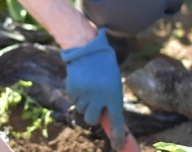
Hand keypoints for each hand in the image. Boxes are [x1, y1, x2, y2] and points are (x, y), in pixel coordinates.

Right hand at [61, 28, 125, 149]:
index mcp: (114, 94)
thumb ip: (110, 103)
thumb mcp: (112, 85)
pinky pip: (74, 101)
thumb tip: (110, 126)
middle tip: (94, 105)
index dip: (118, 135)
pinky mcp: (72, 88)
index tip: (119, 146)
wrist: (88, 49)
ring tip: (89, 86)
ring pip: (82, 110)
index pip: (116, 120)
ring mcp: (84, 92)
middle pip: (92, 119)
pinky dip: (77, 95)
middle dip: (92, 115)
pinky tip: (81, 82)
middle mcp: (99, 95)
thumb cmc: (104, 69)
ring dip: (85, 102)